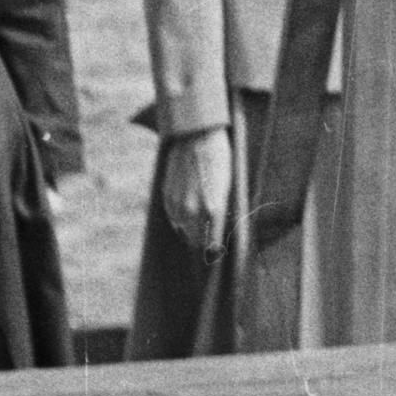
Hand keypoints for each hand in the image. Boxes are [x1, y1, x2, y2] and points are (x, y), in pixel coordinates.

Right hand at [154, 123, 235, 248]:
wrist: (197, 137)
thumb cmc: (221, 160)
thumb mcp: (229, 187)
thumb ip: (223, 212)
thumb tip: (220, 231)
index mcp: (212, 210)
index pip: (212, 245)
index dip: (215, 253)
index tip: (219, 257)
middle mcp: (192, 211)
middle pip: (196, 242)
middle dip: (204, 245)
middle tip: (212, 247)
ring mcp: (176, 205)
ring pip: (183, 231)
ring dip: (193, 233)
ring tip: (202, 231)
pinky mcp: (166, 198)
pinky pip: (174, 218)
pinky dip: (182, 220)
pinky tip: (191, 214)